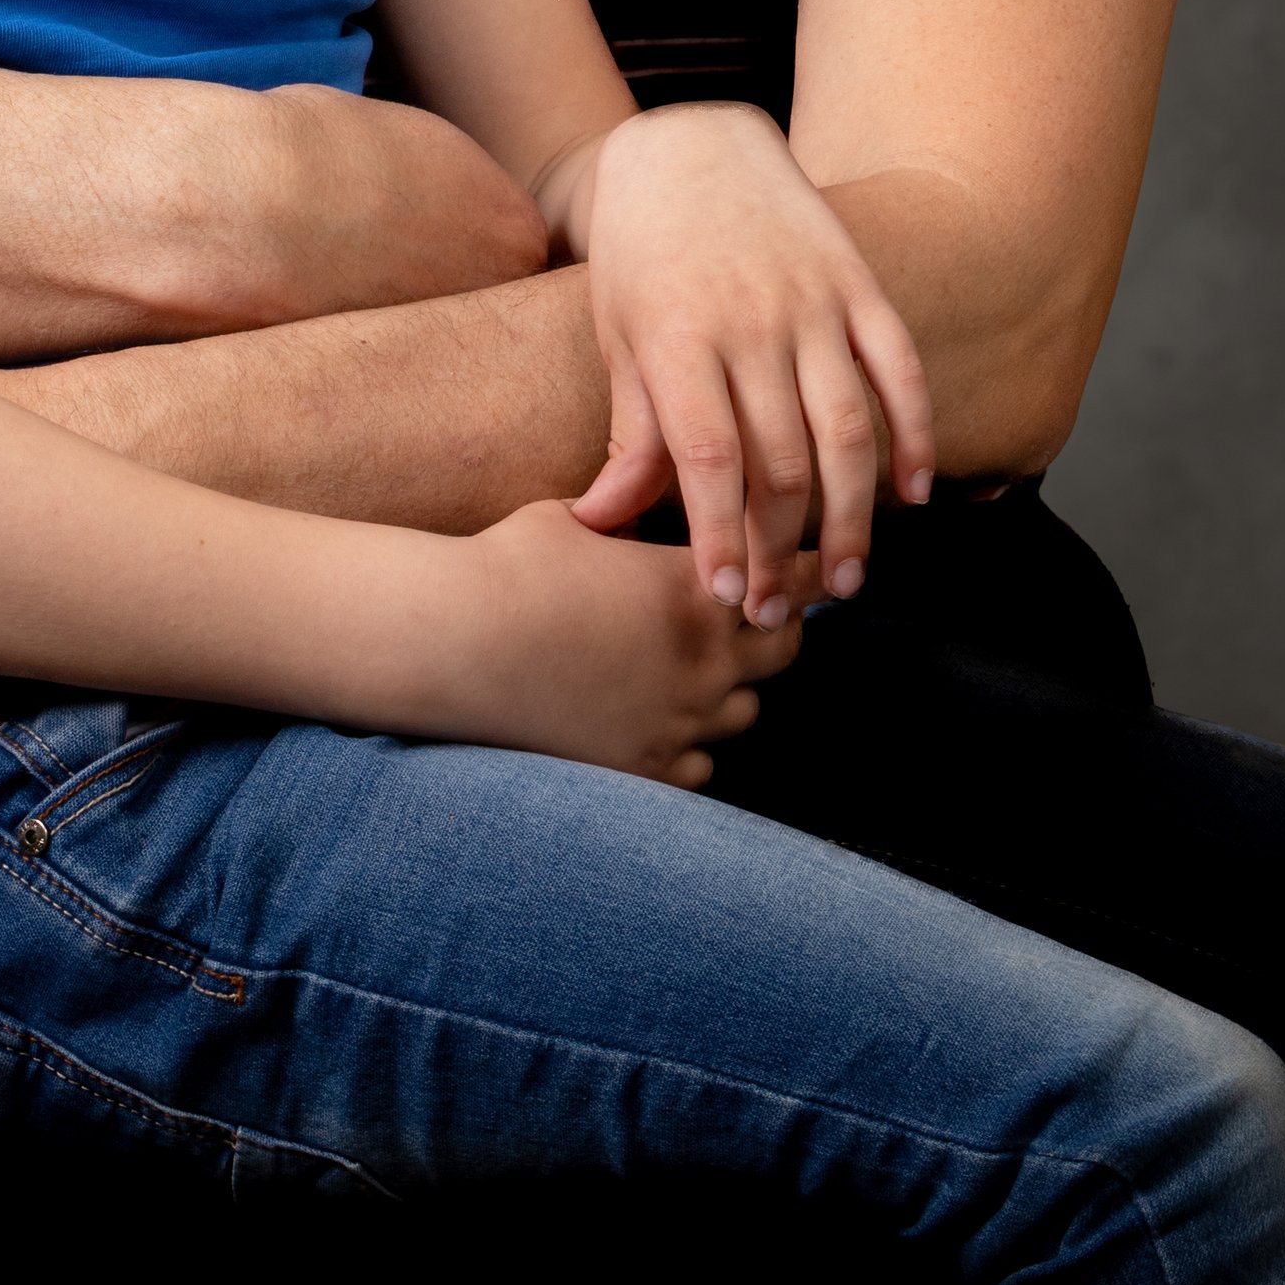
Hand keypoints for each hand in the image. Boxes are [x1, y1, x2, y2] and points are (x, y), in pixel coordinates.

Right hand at [449, 499, 806, 782]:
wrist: (455, 643)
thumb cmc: (509, 565)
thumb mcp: (579, 522)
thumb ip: (631, 526)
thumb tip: (640, 516)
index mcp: (696, 587)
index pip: (798, 578)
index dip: (815, 571)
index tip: (828, 567)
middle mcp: (705, 659)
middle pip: (784, 649)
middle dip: (769, 626)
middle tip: (743, 613)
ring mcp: (678, 720)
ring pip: (742, 711)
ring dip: (726, 688)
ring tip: (685, 668)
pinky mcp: (643, 768)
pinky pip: (697, 764)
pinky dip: (686, 743)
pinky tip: (652, 718)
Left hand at [562, 107, 933, 625]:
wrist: (690, 145)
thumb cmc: (641, 254)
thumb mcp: (619, 337)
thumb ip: (630, 434)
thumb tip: (599, 524)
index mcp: (679, 337)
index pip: (708, 460)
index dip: (721, 537)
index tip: (726, 596)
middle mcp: (751, 321)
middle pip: (783, 461)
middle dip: (783, 550)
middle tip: (782, 610)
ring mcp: (813, 301)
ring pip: (849, 430)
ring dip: (855, 517)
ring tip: (846, 579)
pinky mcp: (858, 283)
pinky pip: (900, 370)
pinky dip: (915, 435)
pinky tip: (913, 496)